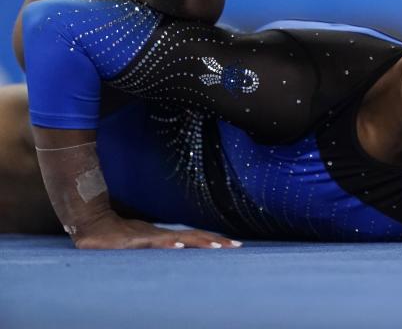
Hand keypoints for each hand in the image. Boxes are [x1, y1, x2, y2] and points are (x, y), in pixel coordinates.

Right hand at [71, 210, 241, 249]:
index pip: (193, 238)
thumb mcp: (140, 245)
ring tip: (216, 246)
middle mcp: (160, 234)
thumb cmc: (115, 235)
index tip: (233, 245)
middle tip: (236, 246)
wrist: (91, 223)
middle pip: (192, 237)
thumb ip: (157, 248)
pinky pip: (153, 242)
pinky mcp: (134, 241)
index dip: (213, 241)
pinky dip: (166, 244)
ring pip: (178, 238)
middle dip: (215, 242)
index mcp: (163, 236)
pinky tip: (178, 247)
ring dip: (197, 242)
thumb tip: (178, 252)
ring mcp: (148, 236)